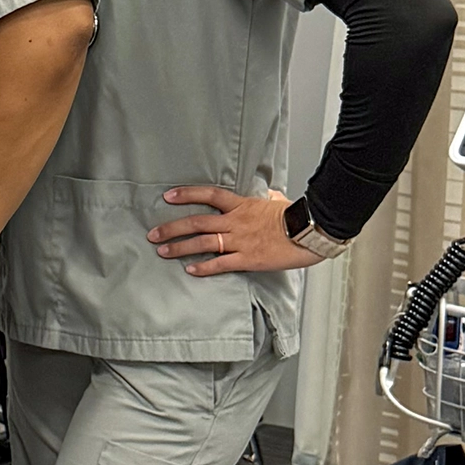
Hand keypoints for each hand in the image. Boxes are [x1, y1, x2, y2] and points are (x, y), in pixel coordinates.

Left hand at [148, 187, 322, 275]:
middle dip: (172, 228)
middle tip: (152, 234)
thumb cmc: (297, 216)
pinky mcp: (248, 259)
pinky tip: (190, 270)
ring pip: (203, 242)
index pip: (208, 195)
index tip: (168, 196)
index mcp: (242, 205)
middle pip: (197, 222)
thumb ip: (267, 198)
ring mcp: (240, 240)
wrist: (312, 230)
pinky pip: (221, 263)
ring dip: (180, 247)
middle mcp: (236, 222)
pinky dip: (204, 267)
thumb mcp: (278, 201)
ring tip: (162, 251)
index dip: (186, 194)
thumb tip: (269, 194)